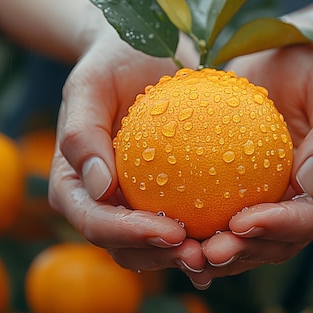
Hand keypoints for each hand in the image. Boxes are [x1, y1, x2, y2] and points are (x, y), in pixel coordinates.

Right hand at [48, 21, 207, 278]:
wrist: (143, 53)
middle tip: (201, 253)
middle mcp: (101, 204)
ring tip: (223, 251)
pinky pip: (186, 221)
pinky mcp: (165, 197)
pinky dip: (208, 233)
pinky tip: (239, 232)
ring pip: (155, 248)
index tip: (171, 231)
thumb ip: (83, 133)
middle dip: (160, 259)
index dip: (130, 236)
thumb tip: (100, 188)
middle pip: (125, 248)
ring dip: (186, 256)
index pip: (96, 222)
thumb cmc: (112, 63)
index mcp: (74, 186)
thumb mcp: (89, 84)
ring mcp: (133, 205)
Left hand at [182, 44, 312, 288]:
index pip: (312, 218)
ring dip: (223, 255)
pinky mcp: (252, 196)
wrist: (287, 59)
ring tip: (189, 257)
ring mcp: (281, 203)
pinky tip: (176, 237)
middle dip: (246, 252)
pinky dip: (206, 233)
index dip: (279, 227)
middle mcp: (312, 203)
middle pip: (280, 243)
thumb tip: (308, 183)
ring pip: (253, 243)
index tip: (242, 221)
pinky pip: (228, 220)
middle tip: (207, 252)